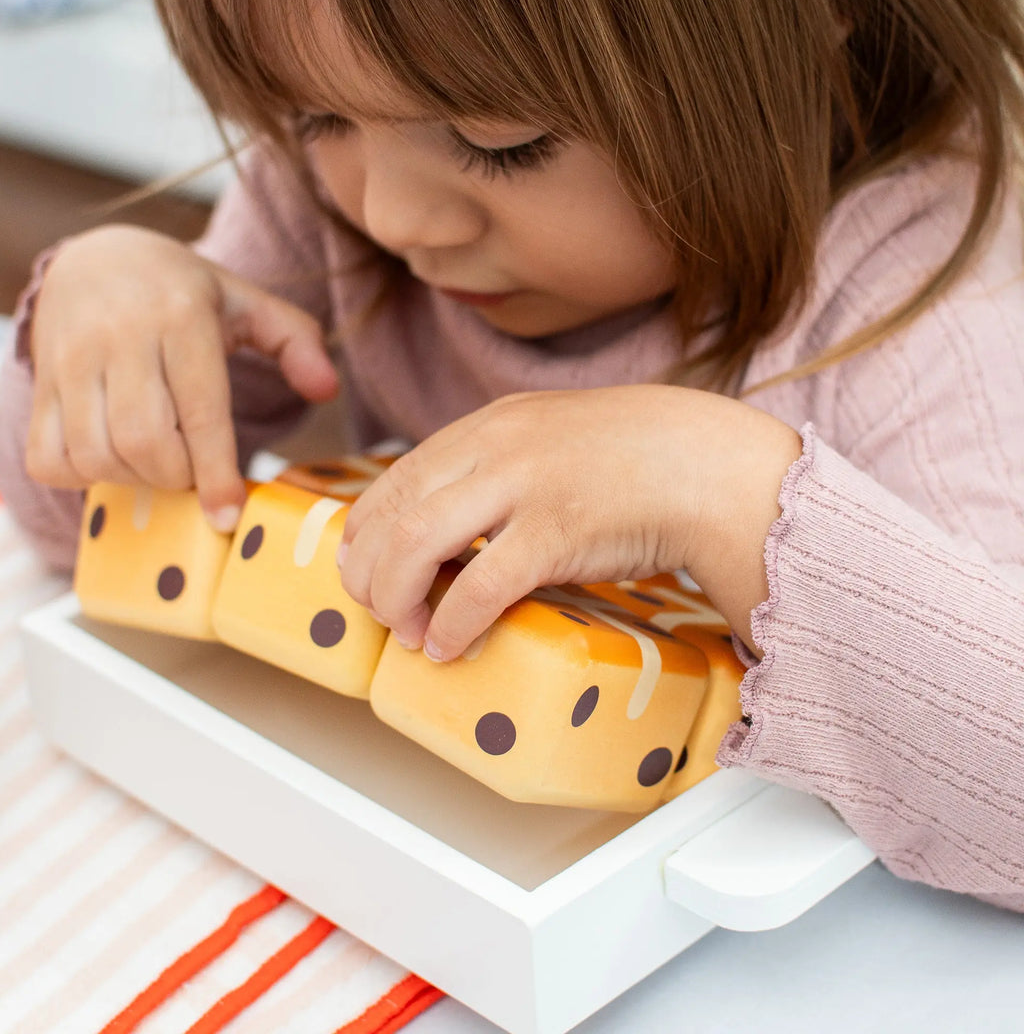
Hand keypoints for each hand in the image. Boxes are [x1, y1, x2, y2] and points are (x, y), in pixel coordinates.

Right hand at [25, 224, 337, 527]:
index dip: (215, 471)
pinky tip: (111, 460)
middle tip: (193, 472)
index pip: (199, 409)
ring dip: (133, 481)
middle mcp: (119, 335)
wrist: (96, 257)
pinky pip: (47, 456)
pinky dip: (81, 477)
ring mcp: (69, 358)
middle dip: (176, 477)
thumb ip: (296, 341)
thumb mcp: (248, 304)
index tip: (227, 513)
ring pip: (94, 452)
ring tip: (157, 464)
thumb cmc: (184, 294)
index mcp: (180, 317)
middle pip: (143, 440)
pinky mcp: (39, 381)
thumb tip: (327, 391)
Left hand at [339, 386, 801, 659]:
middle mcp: (497, 445)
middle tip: (377, 611)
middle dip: (370, 572)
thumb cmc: (638, 460)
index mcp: (492, 423)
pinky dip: (452, 623)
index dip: (365, 531)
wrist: (710, 463)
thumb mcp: (553, 438)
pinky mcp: (558, 530)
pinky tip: (447, 646)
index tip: (359, 568)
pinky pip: (481, 586)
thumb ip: (500, 465)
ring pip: (420, 544)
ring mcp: (526, 484)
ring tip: (406, 633)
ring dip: (399, 598)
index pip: (397, 477)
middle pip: (395, 513)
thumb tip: (453, 525)